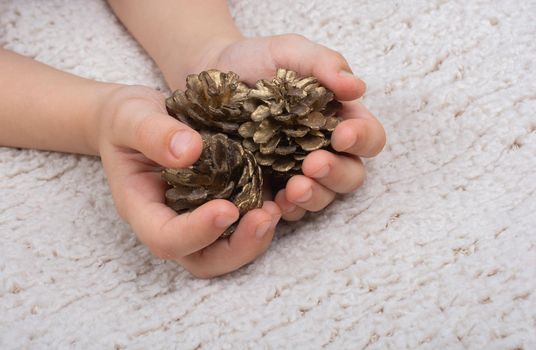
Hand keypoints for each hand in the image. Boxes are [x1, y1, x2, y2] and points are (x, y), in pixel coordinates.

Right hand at [97, 85, 280, 277]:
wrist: (138, 119)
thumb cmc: (127, 119)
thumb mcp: (131, 116)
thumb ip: (152, 133)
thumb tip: (189, 151)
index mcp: (143, 208)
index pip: (166, 239)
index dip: (197, 232)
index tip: (227, 208)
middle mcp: (173, 222)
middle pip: (203, 260)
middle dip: (237, 249)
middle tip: (266, 218)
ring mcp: (198, 216)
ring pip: (227, 250)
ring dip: (255, 238)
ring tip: (277, 208)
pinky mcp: (220, 202)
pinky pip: (242, 225)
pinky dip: (263, 218)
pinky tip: (281, 195)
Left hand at [189, 34, 385, 220]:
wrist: (210, 79)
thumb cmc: (256, 61)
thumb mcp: (289, 52)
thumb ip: (323, 64)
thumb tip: (357, 87)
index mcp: (338, 118)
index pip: (368, 137)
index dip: (362, 139)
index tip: (341, 134)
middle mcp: (324, 149)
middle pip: (351, 174)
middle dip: (336, 173)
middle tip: (313, 164)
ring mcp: (297, 173)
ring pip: (323, 196)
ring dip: (314, 196)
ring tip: (294, 188)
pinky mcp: (270, 187)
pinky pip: (288, 208)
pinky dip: (285, 209)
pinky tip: (274, 204)